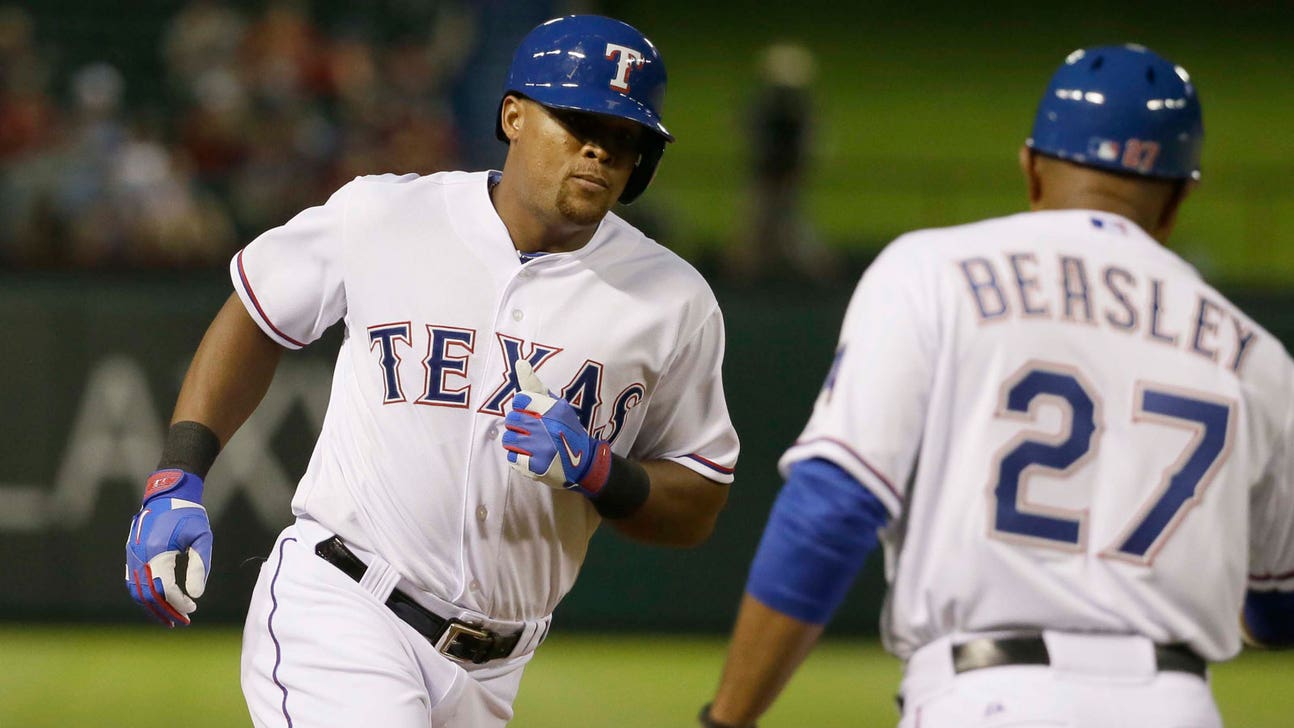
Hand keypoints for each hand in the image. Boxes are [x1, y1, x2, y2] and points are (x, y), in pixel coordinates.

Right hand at [125, 469, 211, 626]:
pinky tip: (159, 603)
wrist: (167, 495)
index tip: (192, 609)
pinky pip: (132, 583)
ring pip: (137, 592)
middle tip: (182, 622)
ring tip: (170, 618)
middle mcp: (139, 556)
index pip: (165, 588)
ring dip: (153, 607)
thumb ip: (200, 565)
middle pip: (148, 595)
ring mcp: (131, 556)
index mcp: (157, 551)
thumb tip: (196, 594)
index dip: (178, 603)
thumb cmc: (189, 515)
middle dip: (165, 611)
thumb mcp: (202, 537)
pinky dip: (144, 596)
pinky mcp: (130, 555)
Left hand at [502, 360, 611, 497]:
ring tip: (531, 445)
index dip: (523, 407)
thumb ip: (535, 386)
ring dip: (516, 442)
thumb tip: (519, 362)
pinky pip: (511, 458)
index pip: (519, 399)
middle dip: (518, 425)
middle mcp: (548, 428)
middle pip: (511, 419)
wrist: (584, 463)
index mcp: (554, 409)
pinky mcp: (536, 468)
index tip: (533, 414)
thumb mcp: (557, 405)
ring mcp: (542, 449)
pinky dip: (519, 459)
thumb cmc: (566, 429)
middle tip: (533, 431)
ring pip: (508, 439)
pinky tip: (532, 458)